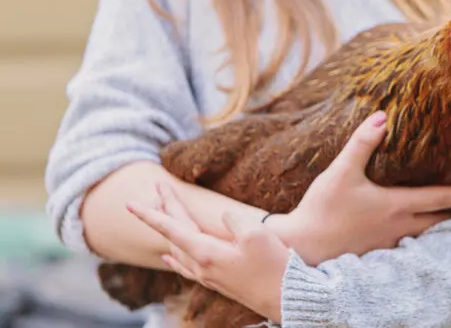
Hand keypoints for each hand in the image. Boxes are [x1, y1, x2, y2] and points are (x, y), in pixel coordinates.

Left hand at [127, 190, 288, 321]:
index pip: (171, 228)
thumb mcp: (257, 235)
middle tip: (157, 188)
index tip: (129, 204)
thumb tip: (222, 216)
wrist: (286, 298)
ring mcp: (208, 276)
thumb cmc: (274, 265)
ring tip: (162, 211)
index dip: (150, 214)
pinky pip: (186, 266)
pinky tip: (168, 257)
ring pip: (179, 248)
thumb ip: (234, 220)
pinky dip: (174, 256)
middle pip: (174, 234)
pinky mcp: (218, 281)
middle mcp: (202, 266)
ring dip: (169, 228)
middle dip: (164, 210)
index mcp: (207, 253)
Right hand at [266, 111, 450, 264]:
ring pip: (425, 236)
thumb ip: (362, 143)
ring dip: (440, 226)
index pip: (439, 199)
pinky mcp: (376, 253)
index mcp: (396, 205)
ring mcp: (389, 243)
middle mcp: (399, 227)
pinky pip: (407, 245)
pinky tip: (414, 232)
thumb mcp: (341, 171)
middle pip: (439, 221)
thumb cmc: (322, 209)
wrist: (302, 247)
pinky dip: (419, 236)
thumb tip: (382, 116)